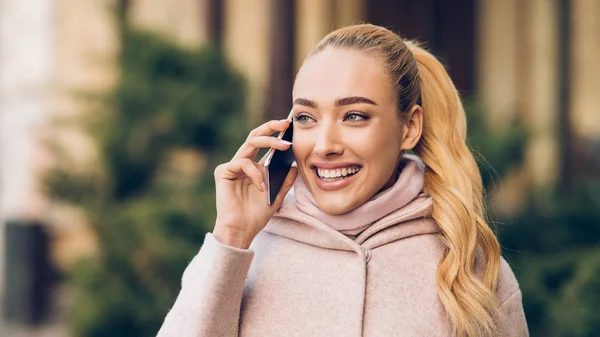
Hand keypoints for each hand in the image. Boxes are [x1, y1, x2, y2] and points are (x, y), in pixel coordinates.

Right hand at [212, 119, 297, 248]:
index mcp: (255, 167)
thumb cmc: (256, 215)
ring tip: (284, 147)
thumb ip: (285, 180)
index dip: (276, 133)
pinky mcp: (223, 172)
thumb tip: (295, 165)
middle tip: (285, 123)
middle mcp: (243, 163)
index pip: (264, 144)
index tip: (291, 126)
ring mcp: (232, 167)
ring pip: (250, 143)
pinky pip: (243, 163)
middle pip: (255, 136)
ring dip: (270, 142)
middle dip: (271, 127)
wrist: (241, 230)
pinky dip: (255, 173)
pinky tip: (261, 187)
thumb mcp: (278, 195)